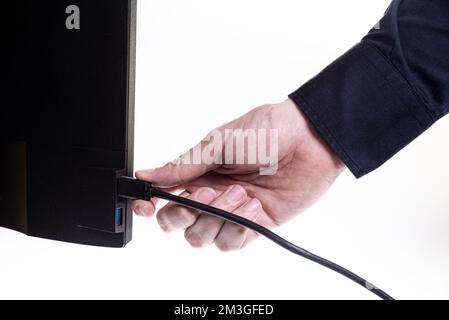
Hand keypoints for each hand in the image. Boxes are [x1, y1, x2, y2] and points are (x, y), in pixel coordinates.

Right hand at [134, 99, 344, 250]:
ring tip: (239, 194)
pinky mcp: (256, 225)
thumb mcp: (218, 143)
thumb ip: (182, 166)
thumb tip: (146, 173)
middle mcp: (212, 195)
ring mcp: (233, 212)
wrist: (309, 139)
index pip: (164, 198)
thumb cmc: (265, 131)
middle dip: (185, 215)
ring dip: (217, 218)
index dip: (150, 205)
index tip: (146, 205)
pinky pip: (233, 243)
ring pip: (204, 238)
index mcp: (198, 173)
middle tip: (206, 193)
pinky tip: (254, 206)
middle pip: (180, 225)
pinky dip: (239, 228)